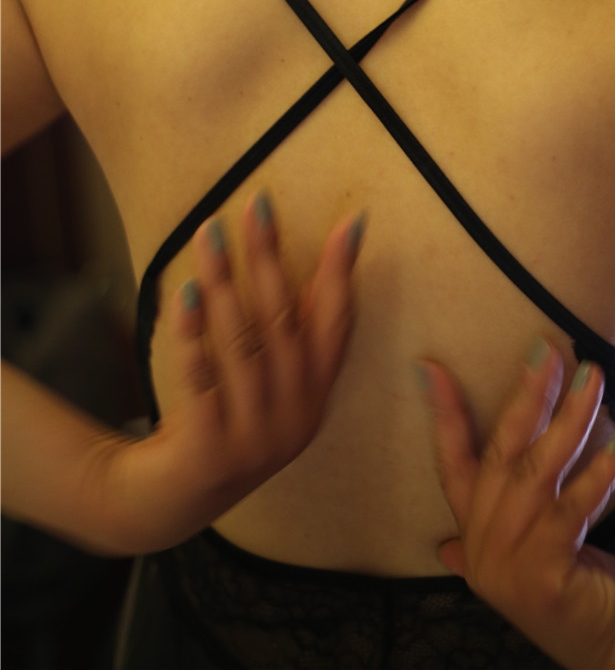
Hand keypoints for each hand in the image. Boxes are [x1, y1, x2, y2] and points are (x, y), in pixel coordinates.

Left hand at [96, 197, 362, 553]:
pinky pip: (199, 380)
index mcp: (314, 394)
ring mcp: (253, 439)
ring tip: (210, 233)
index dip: (342, 272)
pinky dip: (192, 333)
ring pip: (243, 344)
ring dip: (226, 282)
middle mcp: (294, 417)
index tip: (350, 220)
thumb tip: (331, 253)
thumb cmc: (226, 418)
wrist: (172, 502)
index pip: (338, 324)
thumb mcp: (272, 381)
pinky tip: (185, 291)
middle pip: (284, 323)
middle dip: (269, 257)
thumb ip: (294, 329)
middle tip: (255, 204)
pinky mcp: (208, 451)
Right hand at [422, 345, 614, 669]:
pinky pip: (573, 506)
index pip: (450, 464)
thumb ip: (490, 543)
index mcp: (475, 538)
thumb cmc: (578, 596)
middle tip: (548, 350)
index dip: (444, 415)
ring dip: (570, 418)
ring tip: (593, 378)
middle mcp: (484, 548)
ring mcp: (510, 563)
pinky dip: (599, 471)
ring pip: (540, 471)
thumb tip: (447, 545)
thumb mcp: (529, 563)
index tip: (432, 366)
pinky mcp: (544, 574)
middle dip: (525, 396)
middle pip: (502, 455)